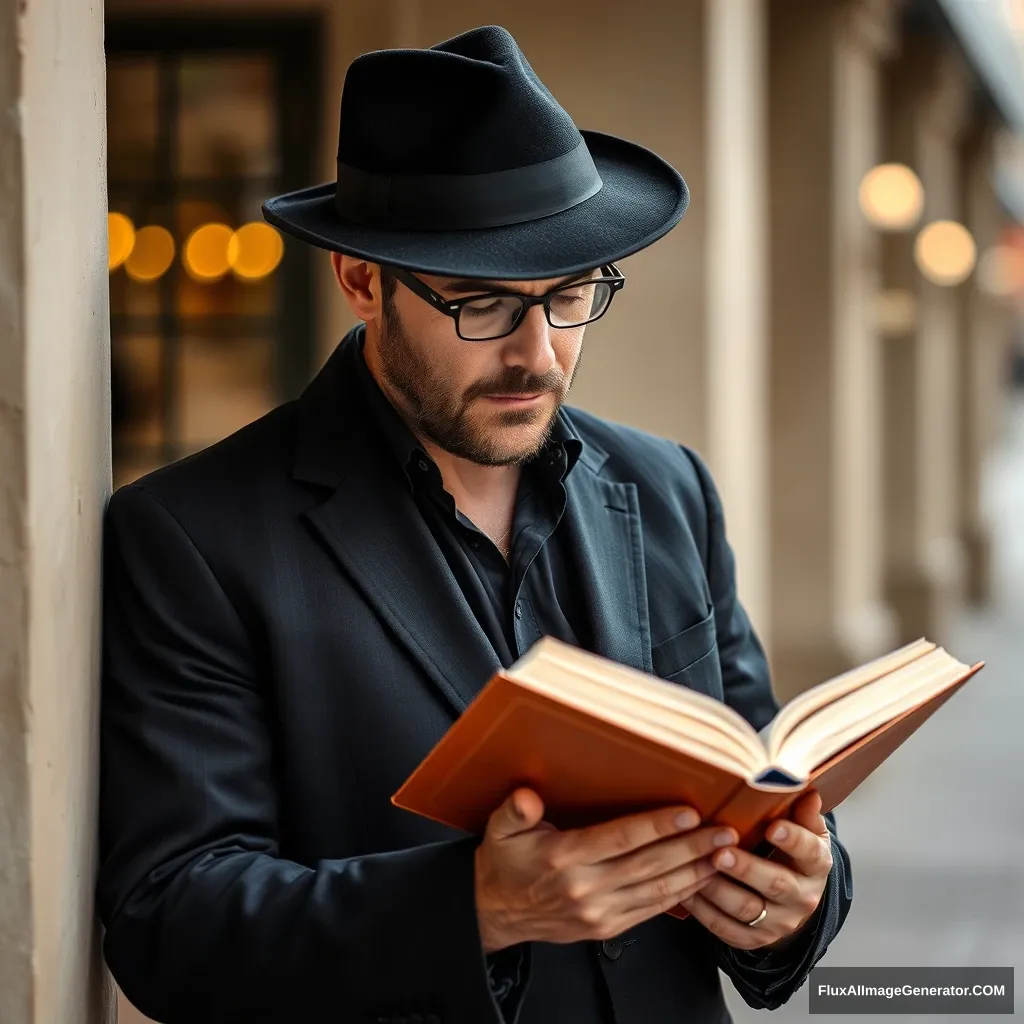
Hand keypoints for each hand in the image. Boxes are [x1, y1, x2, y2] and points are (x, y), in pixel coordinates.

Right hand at [474, 788, 735, 952]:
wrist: (496, 912)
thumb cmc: (505, 863)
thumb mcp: (499, 830)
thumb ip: (515, 810)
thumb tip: (526, 797)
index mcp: (563, 858)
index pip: (619, 839)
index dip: (656, 826)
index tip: (688, 813)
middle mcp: (585, 888)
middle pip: (648, 866)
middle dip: (691, 848)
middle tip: (723, 832)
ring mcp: (598, 912)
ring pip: (656, 891)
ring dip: (694, 872)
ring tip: (724, 855)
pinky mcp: (606, 928)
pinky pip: (651, 911)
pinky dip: (680, 896)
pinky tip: (700, 880)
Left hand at [679, 789, 831, 949]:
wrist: (790, 901)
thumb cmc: (791, 854)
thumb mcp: (805, 832)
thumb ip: (804, 814)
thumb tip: (808, 791)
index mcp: (815, 866)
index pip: (809, 853)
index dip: (793, 840)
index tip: (773, 827)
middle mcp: (801, 897)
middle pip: (776, 884)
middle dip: (746, 868)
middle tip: (720, 852)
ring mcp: (778, 922)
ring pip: (747, 909)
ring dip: (719, 889)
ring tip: (697, 867)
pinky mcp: (753, 938)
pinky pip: (726, 928)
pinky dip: (703, 911)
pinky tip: (685, 891)